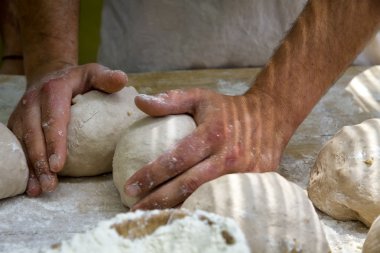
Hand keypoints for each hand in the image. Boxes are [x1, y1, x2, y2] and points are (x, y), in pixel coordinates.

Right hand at [8, 63, 126, 195]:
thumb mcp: (94, 73)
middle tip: (50, 184)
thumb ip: (106, 78)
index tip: (59, 165)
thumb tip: (123, 79)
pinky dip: (22, 165)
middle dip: (40, 161)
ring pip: (22, 142)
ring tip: (38, 189)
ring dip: (29, 168)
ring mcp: (22, 113)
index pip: (54, 117)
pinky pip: (17, 145)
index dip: (55, 141)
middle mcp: (32, 101)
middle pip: (34, 134)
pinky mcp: (17, 124)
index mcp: (53, 89)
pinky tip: (29, 184)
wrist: (50, 75)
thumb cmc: (79, 79)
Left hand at [125, 88, 290, 209]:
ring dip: (177, 208)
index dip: (151, 174)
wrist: (270, 116)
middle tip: (134, 210)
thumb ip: (170, 100)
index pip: (176, 159)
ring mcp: (243, 173)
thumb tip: (139, 101)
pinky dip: (202, 208)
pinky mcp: (254, 183)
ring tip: (154, 216)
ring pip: (205, 197)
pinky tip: (184, 213)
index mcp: (212, 134)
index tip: (129, 187)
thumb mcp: (200, 97)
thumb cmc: (228, 109)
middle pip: (188, 185)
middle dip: (158, 200)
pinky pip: (223, 200)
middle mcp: (228, 157)